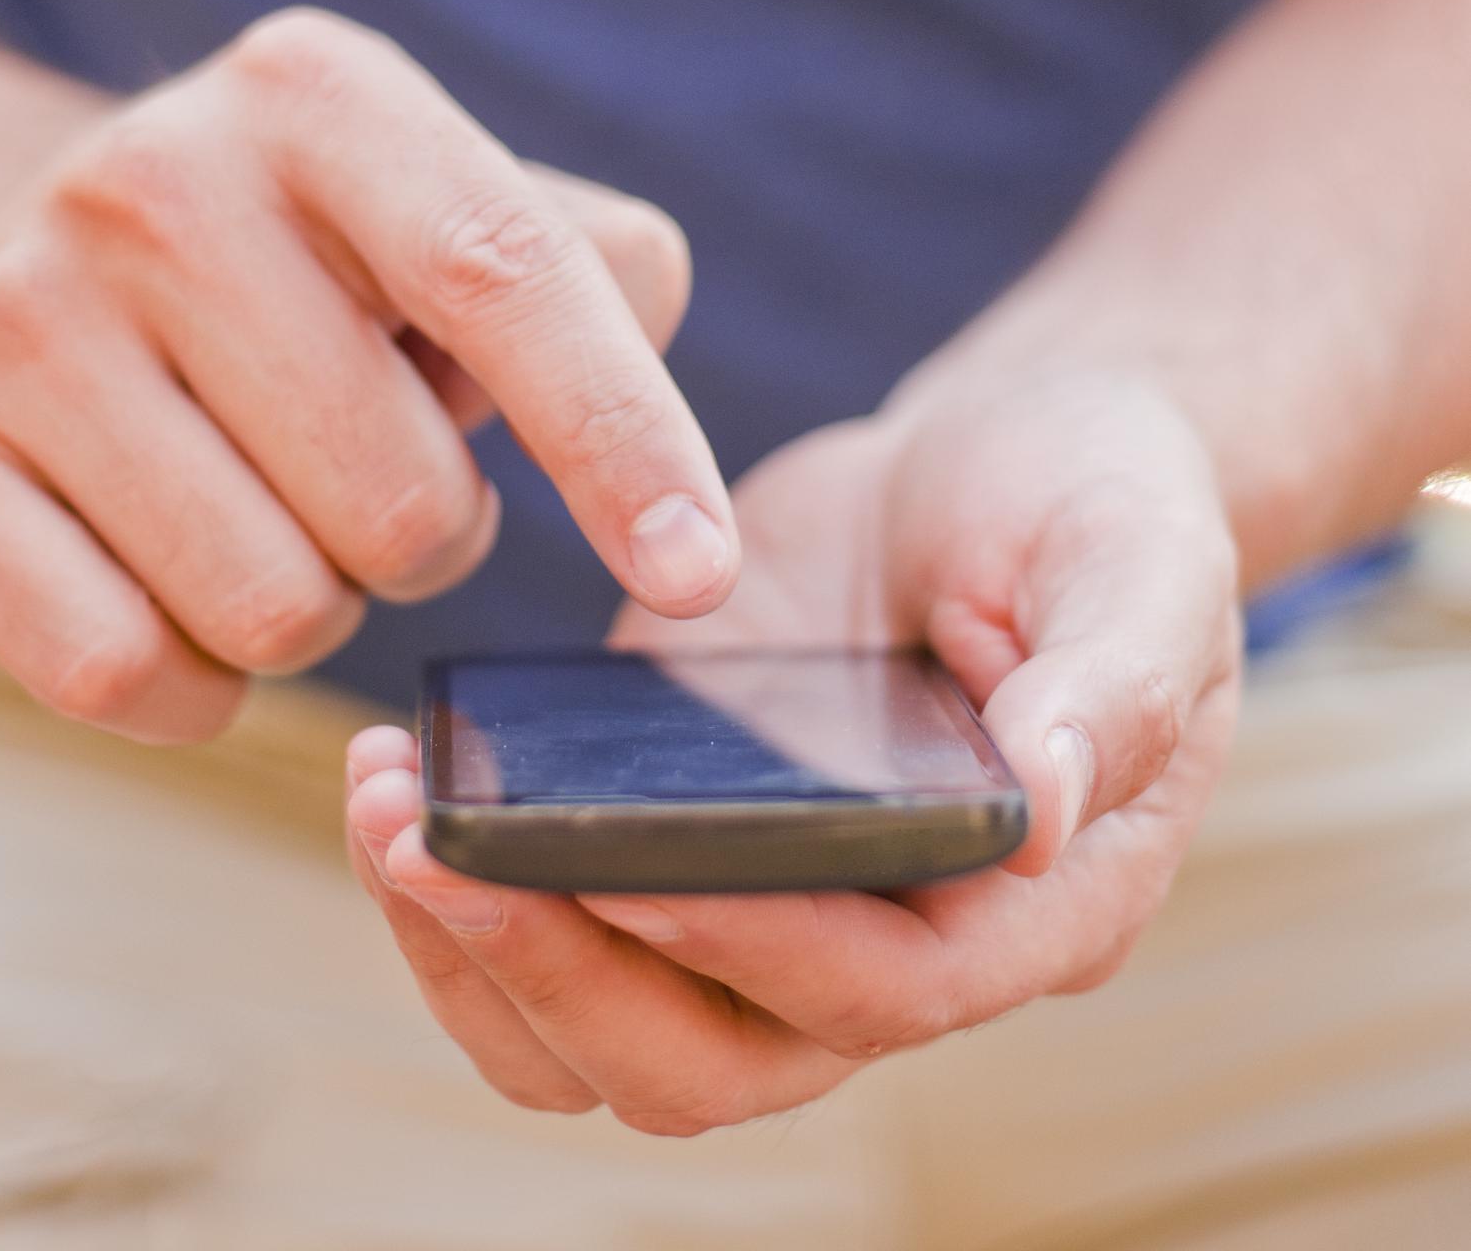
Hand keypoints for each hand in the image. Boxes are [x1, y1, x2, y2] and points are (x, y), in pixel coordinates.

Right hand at [0, 9, 736, 739]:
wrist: (0, 232)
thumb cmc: (291, 250)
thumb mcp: (436, 193)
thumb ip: (590, 276)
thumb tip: (666, 477)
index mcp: (316, 93)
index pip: (507, 274)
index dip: (623, 439)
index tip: (701, 578)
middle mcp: (151, 182)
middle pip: (404, 501)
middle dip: (432, 529)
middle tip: (369, 459)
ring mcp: (16, 319)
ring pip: (278, 611)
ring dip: (318, 600)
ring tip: (269, 494)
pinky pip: (131, 677)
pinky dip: (196, 676)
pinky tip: (177, 571)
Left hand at [346, 361, 1241, 1131]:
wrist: (1010, 458)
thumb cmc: (1101, 504)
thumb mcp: (1140, 556)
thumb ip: (1113, 677)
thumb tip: (1046, 800)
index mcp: (1034, 906)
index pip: (887, 988)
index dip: (752, 944)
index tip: (617, 864)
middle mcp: (898, 945)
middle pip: (713, 1064)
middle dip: (562, 974)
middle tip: (424, 844)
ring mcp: (777, 904)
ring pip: (611, 1040)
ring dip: (482, 959)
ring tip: (381, 810)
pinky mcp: (685, 843)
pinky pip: (565, 937)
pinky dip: (471, 899)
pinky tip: (406, 780)